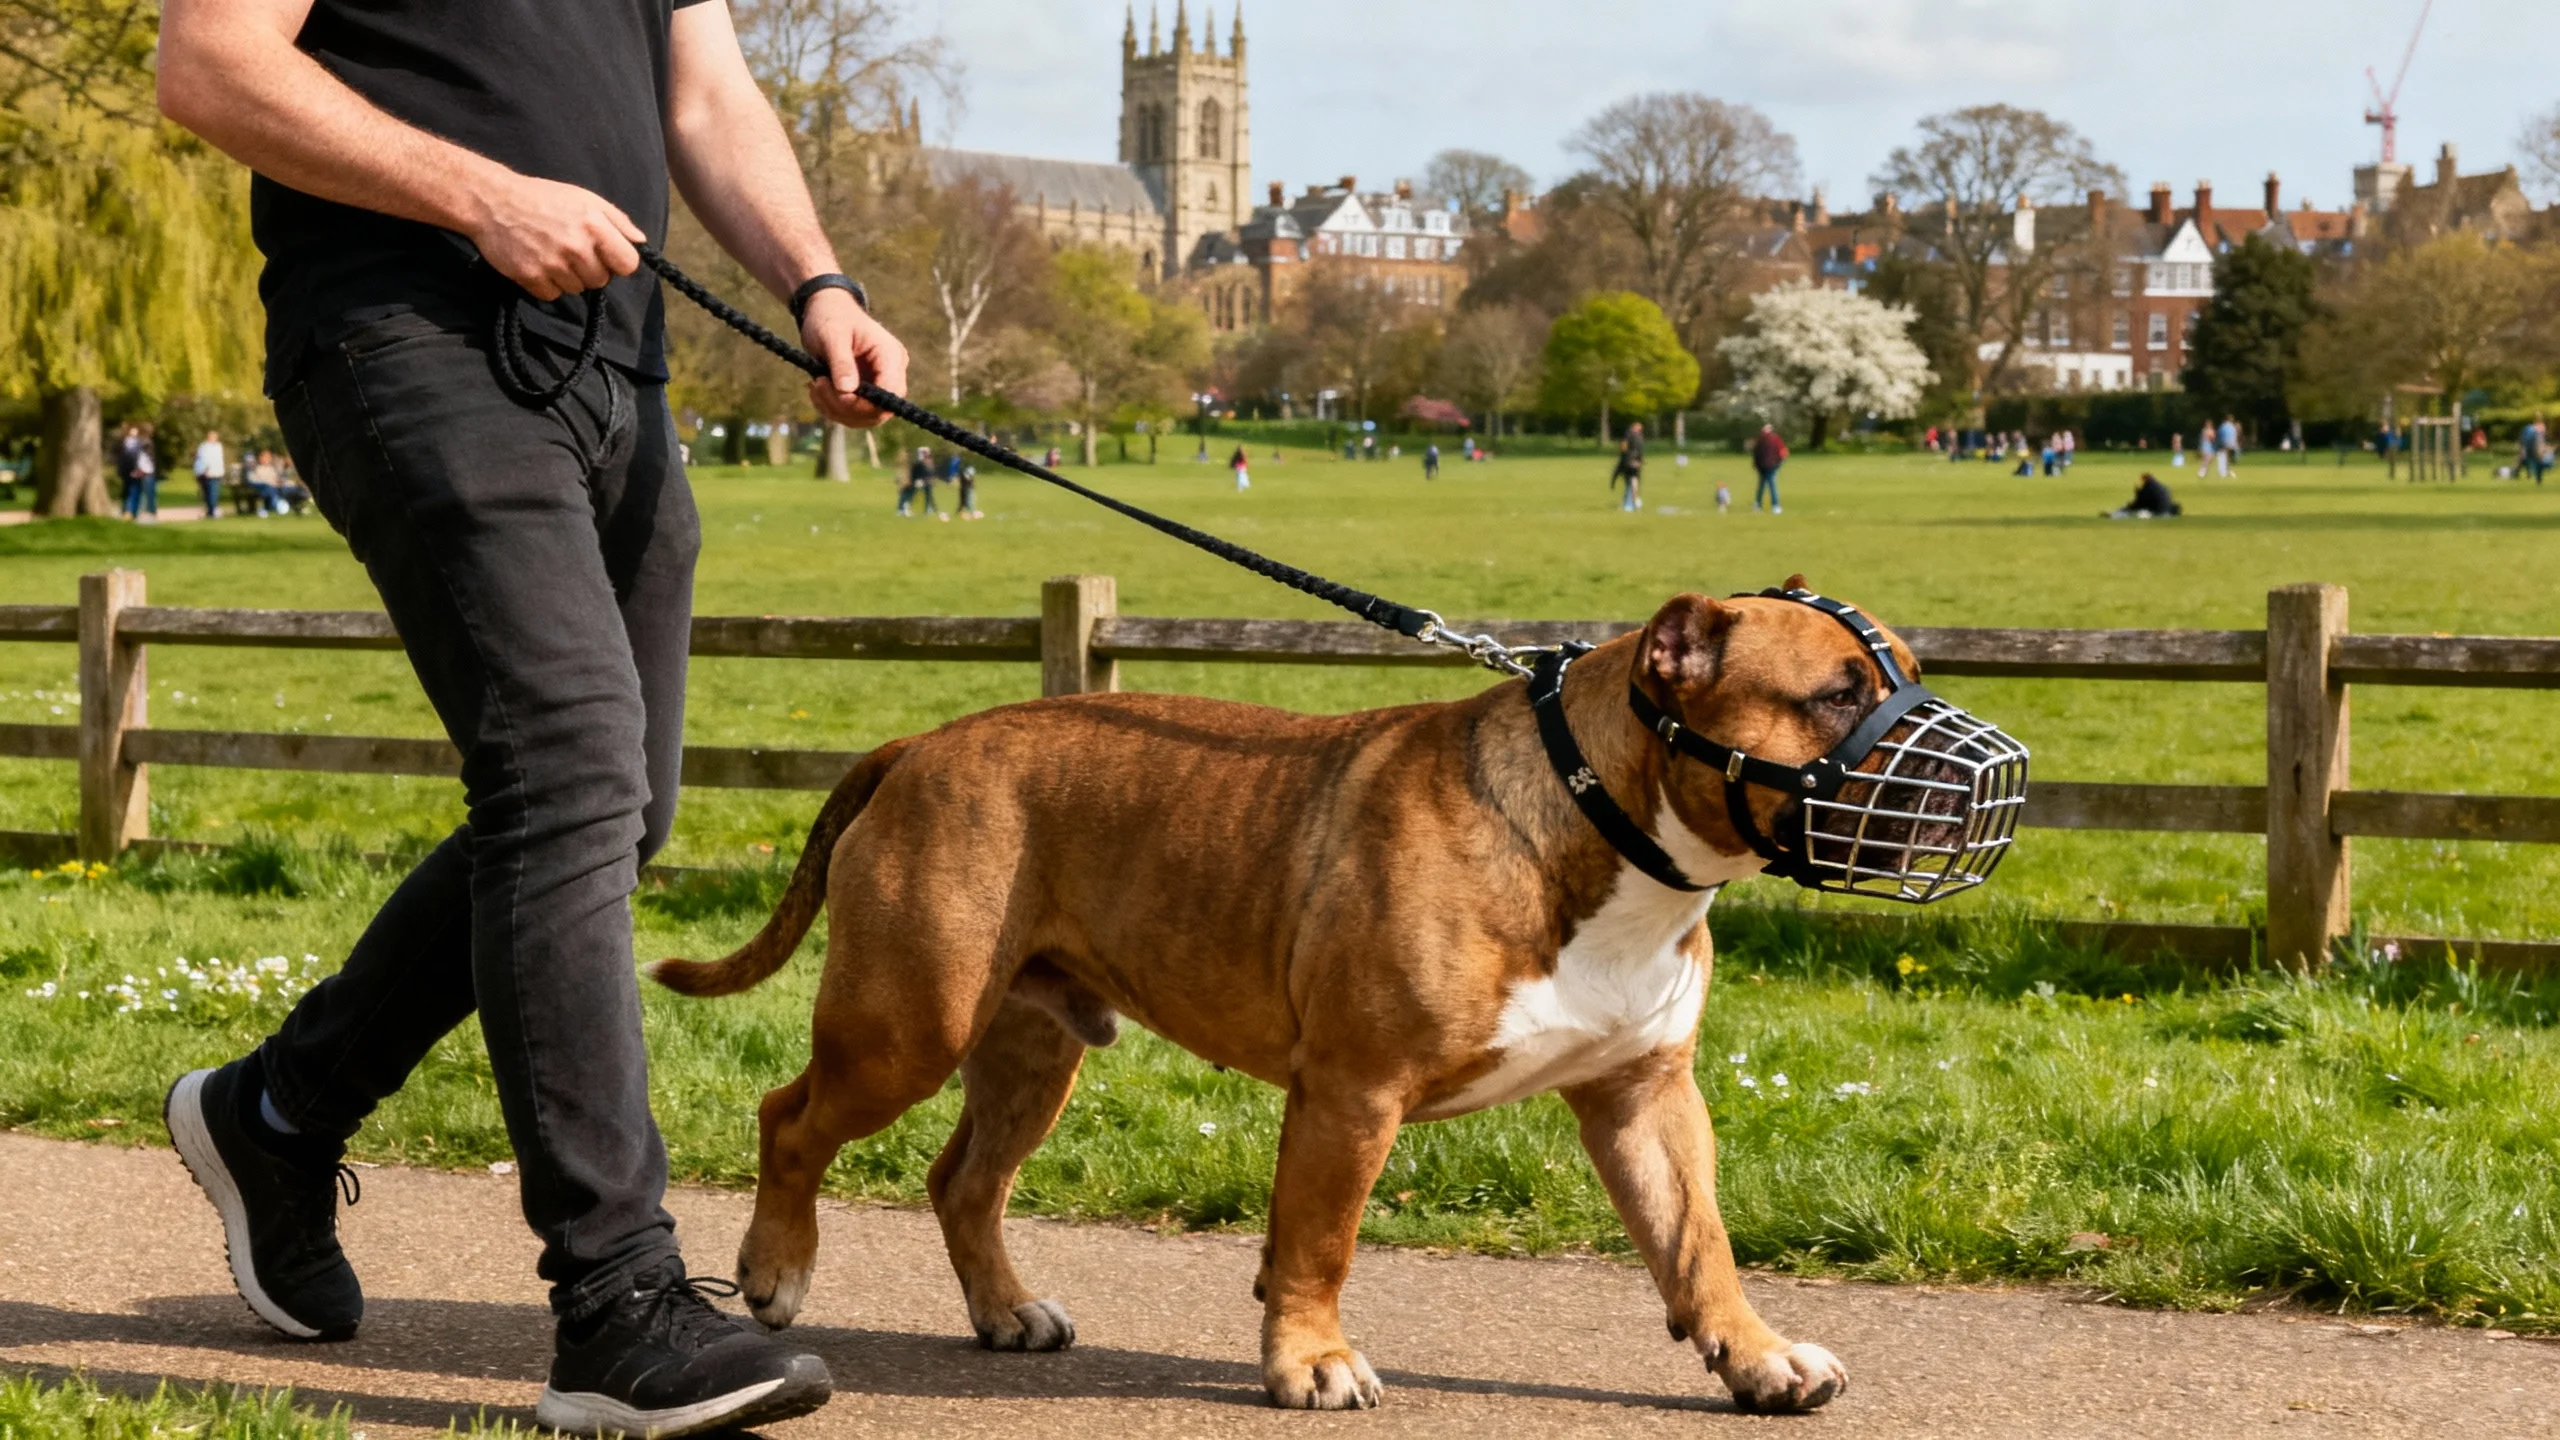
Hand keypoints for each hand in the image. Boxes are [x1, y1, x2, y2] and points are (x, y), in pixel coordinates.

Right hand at [467, 174, 644, 300]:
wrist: (492, 201)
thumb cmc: (543, 198)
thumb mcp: (584, 198)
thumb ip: (617, 220)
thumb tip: (640, 242)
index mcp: (594, 225)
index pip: (628, 264)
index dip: (618, 262)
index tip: (606, 255)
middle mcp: (576, 247)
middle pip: (601, 280)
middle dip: (591, 269)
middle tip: (571, 250)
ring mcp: (552, 264)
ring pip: (577, 289)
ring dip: (568, 277)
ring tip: (552, 253)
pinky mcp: (530, 277)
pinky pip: (553, 295)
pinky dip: (547, 284)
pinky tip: (537, 263)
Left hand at [801, 288, 908, 428]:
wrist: (825, 311)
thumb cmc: (831, 317)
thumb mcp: (833, 335)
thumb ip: (841, 362)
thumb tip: (847, 391)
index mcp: (891, 355)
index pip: (892, 392)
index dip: (867, 402)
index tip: (838, 392)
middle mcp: (891, 373)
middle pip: (880, 410)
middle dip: (847, 407)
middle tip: (818, 386)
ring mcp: (878, 385)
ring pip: (865, 417)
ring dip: (835, 409)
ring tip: (815, 385)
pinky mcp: (864, 393)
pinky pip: (852, 414)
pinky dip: (831, 408)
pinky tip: (817, 389)